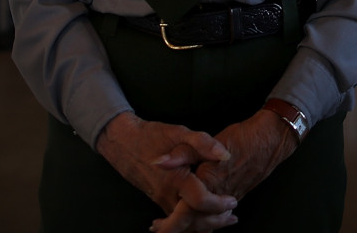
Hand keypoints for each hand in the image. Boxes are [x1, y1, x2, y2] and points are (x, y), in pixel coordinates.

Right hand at [94, 112, 236, 225]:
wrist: (123, 142)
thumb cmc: (152, 136)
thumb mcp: (179, 132)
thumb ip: (203, 143)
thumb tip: (225, 155)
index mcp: (176, 178)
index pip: (201, 201)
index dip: (219, 204)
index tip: (232, 201)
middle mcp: (167, 194)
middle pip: (194, 220)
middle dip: (215, 222)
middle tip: (232, 216)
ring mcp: (161, 200)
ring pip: (185, 223)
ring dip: (205, 224)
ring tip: (224, 219)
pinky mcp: (159, 200)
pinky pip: (177, 218)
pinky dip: (192, 222)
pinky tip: (204, 218)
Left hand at [149, 110, 298, 232]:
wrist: (270, 140)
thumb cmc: (240, 139)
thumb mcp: (205, 140)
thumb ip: (181, 153)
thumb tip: (158, 162)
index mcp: (209, 183)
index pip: (185, 213)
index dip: (170, 223)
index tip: (157, 227)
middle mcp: (219, 196)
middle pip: (196, 223)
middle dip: (177, 229)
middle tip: (158, 229)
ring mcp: (229, 198)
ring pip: (207, 222)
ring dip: (190, 225)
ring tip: (173, 225)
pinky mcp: (235, 195)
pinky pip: (217, 216)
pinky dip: (205, 220)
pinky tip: (199, 218)